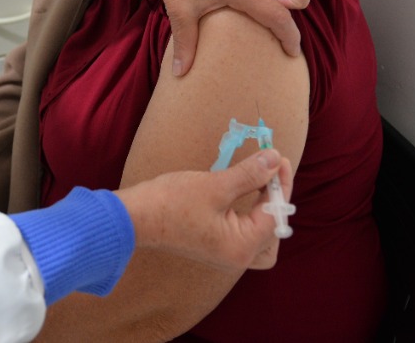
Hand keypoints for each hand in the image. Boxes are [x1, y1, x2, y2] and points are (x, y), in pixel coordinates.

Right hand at [115, 150, 293, 271]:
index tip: (279, 157)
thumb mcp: (215, 185)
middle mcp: (237, 257)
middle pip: (274, 232)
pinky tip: (246, 196)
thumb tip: (275, 159)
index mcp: (241, 246)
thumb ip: (250, 174)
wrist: (135, 217)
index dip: (280, 184)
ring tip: (262, 186)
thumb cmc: (172, 202)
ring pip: (262, 238)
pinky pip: (245, 235)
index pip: (275, 215)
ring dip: (266, 213)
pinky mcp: (215, 246)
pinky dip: (251, 216)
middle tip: (271, 171)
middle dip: (277, 201)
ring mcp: (225, 254)